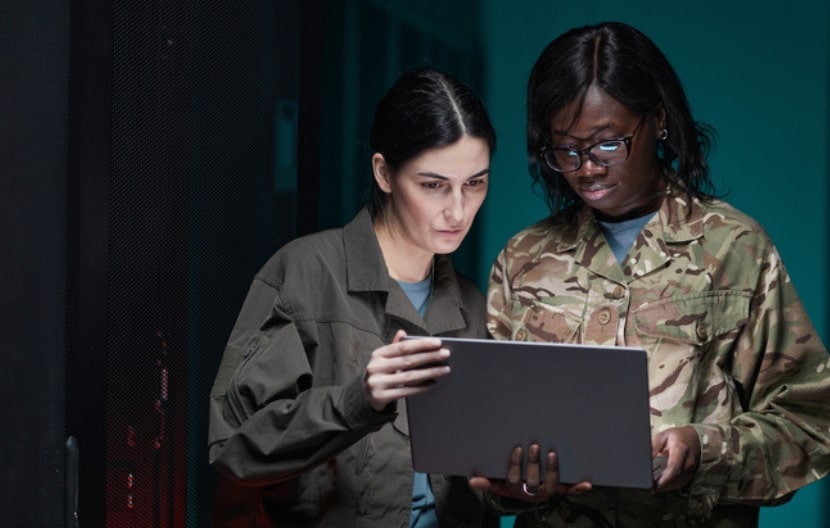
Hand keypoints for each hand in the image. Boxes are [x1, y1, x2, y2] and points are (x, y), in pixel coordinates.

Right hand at [364, 330, 450, 410]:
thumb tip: (403, 332)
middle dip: (429, 357)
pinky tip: (432, 383)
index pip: (403, 347)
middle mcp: (375, 367)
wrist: (365, 395)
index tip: (438, 343)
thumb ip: (394, 346)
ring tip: (444, 369)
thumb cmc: (380, 373)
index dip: (421, 344)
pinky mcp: (381, 396)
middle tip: (446, 354)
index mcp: (378, 354)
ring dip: (430, 372)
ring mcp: (377, 382)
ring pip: (409, 376)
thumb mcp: (384, 358)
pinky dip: (421, 387)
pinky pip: (406, 391)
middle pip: (408, 361)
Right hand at [469, 444, 591, 501]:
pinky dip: (577, 488)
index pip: (514, 478)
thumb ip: (486, 481)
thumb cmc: (510, 484)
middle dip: (534, 464)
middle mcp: (532, 492)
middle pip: (533, 481)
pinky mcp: (558, 490)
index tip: (518, 449)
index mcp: (515, 490)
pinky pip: (568, 491)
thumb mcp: (497, 483)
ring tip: (553, 454)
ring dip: (553, 471)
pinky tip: (587, 483)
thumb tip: (471, 480)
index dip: (516, 465)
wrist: (525, 496)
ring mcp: (546, 491)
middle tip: (535, 446)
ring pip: (551, 485)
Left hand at [651, 426, 700, 491]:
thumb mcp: (662, 437)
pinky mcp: (690, 474)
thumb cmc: (677, 436)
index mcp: (681, 450)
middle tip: (650, 488)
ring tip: (653, 487)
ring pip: (678, 482)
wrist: (694, 438)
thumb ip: (653, 447)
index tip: (654, 483)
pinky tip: (661, 486)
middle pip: (676, 477)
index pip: (674, 467)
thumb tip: (644, 458)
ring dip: (665, 487)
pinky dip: (670, 485)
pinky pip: (680, 483)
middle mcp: (688, 461)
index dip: (664, 478)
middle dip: (663, 485)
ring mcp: (691, 469)